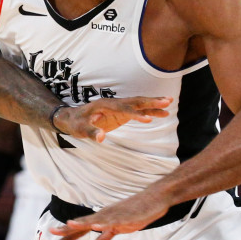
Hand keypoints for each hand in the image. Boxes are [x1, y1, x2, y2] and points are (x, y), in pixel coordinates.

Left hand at [49, 191, 170, 239]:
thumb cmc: (133, 213)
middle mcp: (104, 216)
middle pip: (83, 224)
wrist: (153, 198)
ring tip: (70, 224)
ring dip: (83, 223)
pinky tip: (97, 225)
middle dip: (68, 230)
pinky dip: (105, 223)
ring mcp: (114, 216)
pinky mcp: (126, 217)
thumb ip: (102, 239)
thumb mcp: (115, 229)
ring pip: (96, 221)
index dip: (67, 236)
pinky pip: (115, 221)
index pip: (80, 229)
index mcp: (100, 219)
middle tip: (51, 231)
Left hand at [55, 96, 171, 141]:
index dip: (134, 114)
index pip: (122, 109)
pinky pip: (137, 111)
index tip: (147, 119)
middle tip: (167, 101)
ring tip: (169, 104)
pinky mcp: (120, 113)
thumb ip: (91, 132)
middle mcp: (113, 103)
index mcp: (104, 105)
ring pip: (138, 104)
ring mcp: (117, 107)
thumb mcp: (80, 129)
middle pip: (134, 101)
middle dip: (150, 102)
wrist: (71, 118)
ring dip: (153, 104)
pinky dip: (149, 112)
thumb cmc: (75, 123)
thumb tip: (101, 138)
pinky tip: (161, 114)